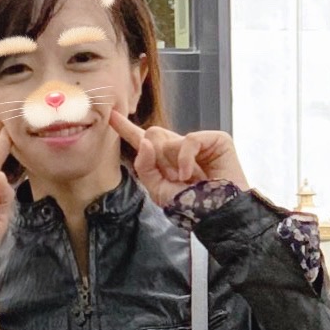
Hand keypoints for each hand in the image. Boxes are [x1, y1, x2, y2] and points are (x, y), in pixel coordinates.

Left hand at [108, 107, 247, 207]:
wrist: (218, 214)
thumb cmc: (191, 206)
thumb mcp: (158, 190)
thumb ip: (145, 167)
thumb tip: (145, 141)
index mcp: (165, 160)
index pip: (141, 140)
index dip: (126, 128)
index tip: (111, 116)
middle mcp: (179, 147)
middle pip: (152, 135)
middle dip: (156, 159)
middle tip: (173, 178)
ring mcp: (198, 142)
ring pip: (166, 138)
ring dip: (171, 163)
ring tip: (186, 179)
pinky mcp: (215, 139)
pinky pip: (188, 139)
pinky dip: (185, 159)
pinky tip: (190, 174)